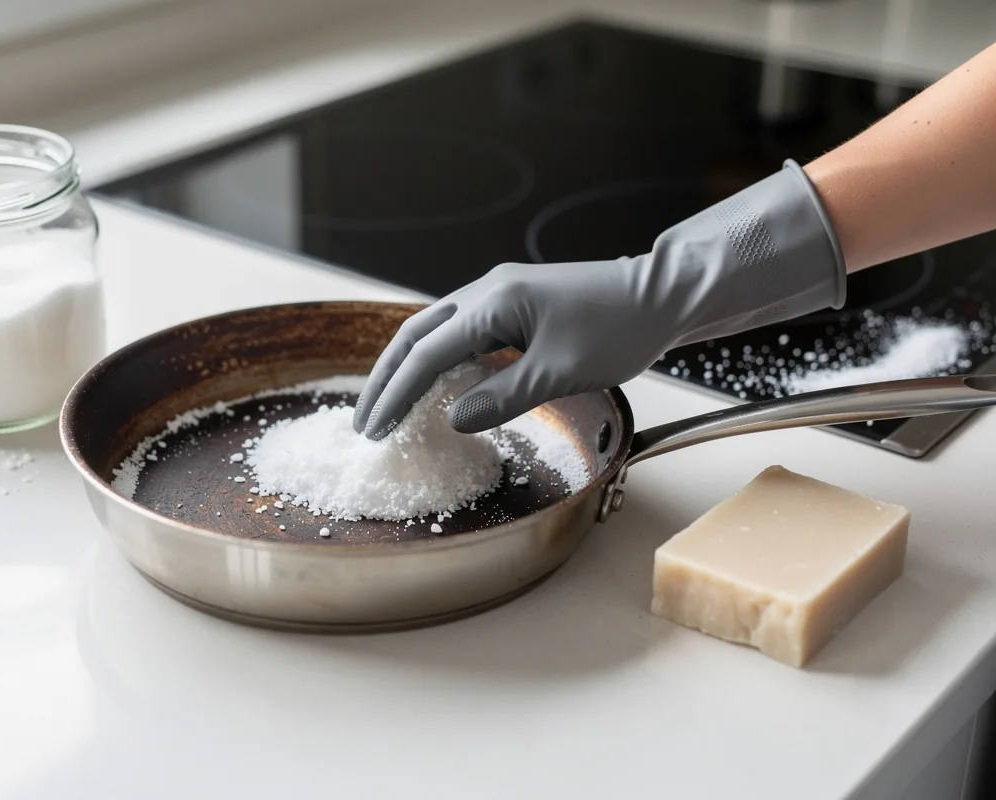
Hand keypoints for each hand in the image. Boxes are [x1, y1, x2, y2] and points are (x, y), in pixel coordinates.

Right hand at [353, 160, 846, 438]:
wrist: (663, 295)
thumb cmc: (618, 330)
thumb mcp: (560, 372)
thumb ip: (502, 398)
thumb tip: (453, 419)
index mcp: (493, 303)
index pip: (427, 354)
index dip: (396, 394)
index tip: (373, 429)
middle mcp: (486, 292)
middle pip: (415, 336)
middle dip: (386, 380)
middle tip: (364, 422)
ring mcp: (498, 294)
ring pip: (433, 332)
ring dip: (406, 369)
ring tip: (386, 407)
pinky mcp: (512, 304)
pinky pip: (459, 333)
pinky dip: (435, 361)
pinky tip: (432, 387)